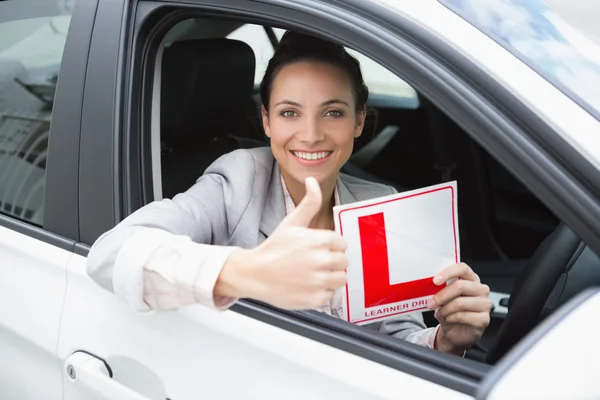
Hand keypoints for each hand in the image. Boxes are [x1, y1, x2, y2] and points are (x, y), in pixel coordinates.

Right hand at [217, 177, 347, 308]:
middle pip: (344, 261)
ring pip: (341, 279)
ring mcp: (319, 281)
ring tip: (312, 274)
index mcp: (320, 240)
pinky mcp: (316, 298)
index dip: (330, 246)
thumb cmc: (273, 249)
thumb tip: (312, 181)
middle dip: (331, 261)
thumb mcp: (292, 222)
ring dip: (330, 277)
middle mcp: (322, 260)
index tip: (317, 249)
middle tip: (314, 262)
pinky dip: (321, 292)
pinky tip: (307, 285)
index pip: (342, 243)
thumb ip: (309, 203)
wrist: (254, 274)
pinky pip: (331, 295)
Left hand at [427, 263, 491, 354]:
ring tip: (440, 313)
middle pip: (460, 286)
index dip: (448, 272)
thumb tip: (429, 285)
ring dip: (445, 309)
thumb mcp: (443, 297)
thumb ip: (440, 288)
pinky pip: (463, 316)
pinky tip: (448, 319)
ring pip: (460, 303)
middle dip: (441, 295)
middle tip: (431, 303)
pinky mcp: (484, 319)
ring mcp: (485, 304)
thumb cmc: (450, 310)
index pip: (462, 268)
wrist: (456, 331)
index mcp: (471, 279)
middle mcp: (480, 289)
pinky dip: (450, 318)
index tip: (435, 281)